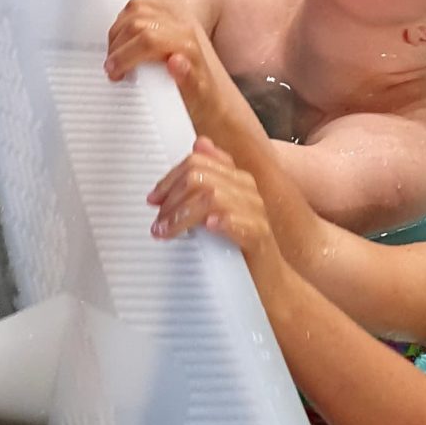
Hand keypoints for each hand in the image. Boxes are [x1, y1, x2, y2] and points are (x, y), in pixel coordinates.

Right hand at [107, 0, 214, 104]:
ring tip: (115, 55)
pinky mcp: (166, 16)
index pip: (148, 39)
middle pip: (138, 23)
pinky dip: (125, 18)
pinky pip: (140, 5)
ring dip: (118, 32)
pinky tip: (122, 38)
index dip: (125, 56)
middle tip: (113, 69)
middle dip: (118, 47)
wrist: (208, 95)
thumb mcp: (195, 97)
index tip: (116, 73)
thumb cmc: (199, 98)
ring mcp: (174, 20)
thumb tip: (176, 63)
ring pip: (136, 9)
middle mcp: (182, 28)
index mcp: (188, 46)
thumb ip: (187, 80)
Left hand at [148, 137, 279, 273]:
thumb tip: (199, 143)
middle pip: (201, 177)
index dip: (170, 179)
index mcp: (238, 179)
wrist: (271, 281)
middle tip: (158, 222)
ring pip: (212, 196)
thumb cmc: (242, 247)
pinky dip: (221, 222)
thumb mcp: (223, 208)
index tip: (154, 199)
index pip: (198, 162)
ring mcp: (255, 212)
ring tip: (168, 231)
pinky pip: (238, 220)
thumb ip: (210, 178)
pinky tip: (207, 228)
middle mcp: (247, 190)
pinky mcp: (259, 235)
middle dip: (172, 198)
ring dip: (183, 214)